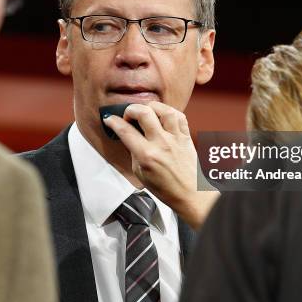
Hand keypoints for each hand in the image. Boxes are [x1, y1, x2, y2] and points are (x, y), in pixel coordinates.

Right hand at [103, 101, 218, 229]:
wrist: (191, 194)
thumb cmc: (167, 188)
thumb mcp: (140, 173)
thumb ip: (134, 152)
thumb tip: (129, 137)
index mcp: (147, 156)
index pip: (125, 131)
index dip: (113, 121)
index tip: (110, 119)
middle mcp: (161, 144)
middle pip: (144, 113)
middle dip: (131, 109)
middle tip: (128, 116)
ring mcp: (175, 138)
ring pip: (163, 110)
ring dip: (151, 107)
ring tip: (146, 113)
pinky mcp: (186, 137)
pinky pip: (180, 116)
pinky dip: (169, 112)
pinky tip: (163, 117)